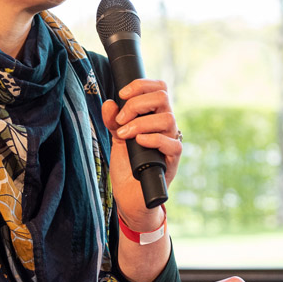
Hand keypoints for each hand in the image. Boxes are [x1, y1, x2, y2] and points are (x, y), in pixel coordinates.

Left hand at [100, 79, 180, 224]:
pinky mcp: (173, 160)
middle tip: (121, 120)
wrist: (130, 196)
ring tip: (124, 134)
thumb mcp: (117, 139)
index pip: (159, 89)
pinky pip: (171, 143)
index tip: (122, 94)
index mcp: (155, 116)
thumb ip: (113, 121)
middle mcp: (166, 126)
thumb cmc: (127, 166)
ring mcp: (171, 142)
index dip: (142, 85)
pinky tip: (138, 142)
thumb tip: (109, 103)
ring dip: (141, 123)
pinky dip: (153, 139)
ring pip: (167, 118)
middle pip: (163, 97)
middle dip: (137, 104)